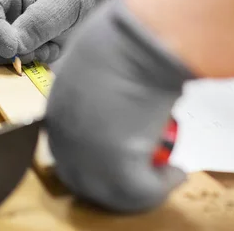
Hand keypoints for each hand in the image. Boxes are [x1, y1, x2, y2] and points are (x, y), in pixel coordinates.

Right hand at [0, 0, 122, 63]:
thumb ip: (37, 24)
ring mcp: (2, 27)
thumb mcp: (61, 4)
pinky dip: (33, 60)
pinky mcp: (12, 44)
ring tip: (49, 46)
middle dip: (9, 50)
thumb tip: (13, 48)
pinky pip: (12, 62)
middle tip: (36, 50)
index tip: (13, 48)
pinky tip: (49, 47)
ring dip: (24, 57)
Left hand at [45, 0, 193, 211]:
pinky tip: (177, 172)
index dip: (93, 159)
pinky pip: (140, 193)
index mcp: (56, 113)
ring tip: (168, 174)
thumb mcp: (94, 64)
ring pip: (111, 193)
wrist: (135, 41)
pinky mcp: (115, 168)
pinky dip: (162, 187)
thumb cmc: (119, 40)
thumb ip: (95, 87)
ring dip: (141, 188)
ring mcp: (86, 156)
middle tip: (144, 174)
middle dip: (114, 181)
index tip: (120, 158)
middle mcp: (63, 139)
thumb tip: (115, 92)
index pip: (67, 150)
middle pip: (83, 179)